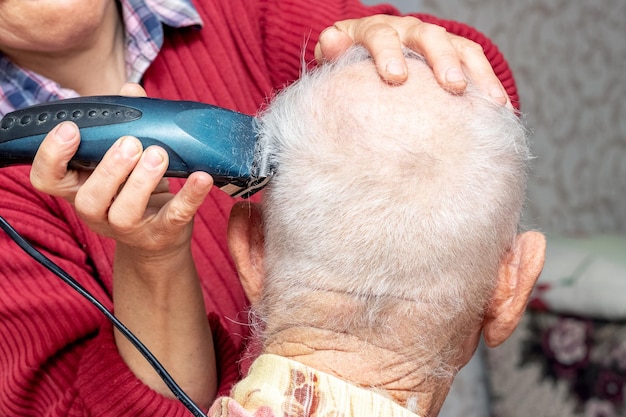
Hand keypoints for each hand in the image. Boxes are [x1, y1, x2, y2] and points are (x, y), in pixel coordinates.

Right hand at [30, 83, 212, 257]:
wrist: (160, 235)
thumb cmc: (134, 188)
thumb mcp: (125, 157)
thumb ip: (124, 122)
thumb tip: (131, 89)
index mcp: (79, 188)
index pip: (47, 179)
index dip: (51, 156)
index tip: (70, 128)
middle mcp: (97, 212)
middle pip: (88, 198)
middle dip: (109, 168)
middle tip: (130, 143)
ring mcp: (128, 228)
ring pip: (124, 212)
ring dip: (141, 182)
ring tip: (158, 154)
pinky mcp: (161, 234)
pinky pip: (175, 216)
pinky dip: (190, 196)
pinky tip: (201, 177)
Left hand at [315, 15, 508, 105]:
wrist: (372, 55)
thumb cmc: (352, 63)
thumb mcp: (337, 57)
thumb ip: (332, 51)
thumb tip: (330, 41)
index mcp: (375, 31)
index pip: (381, 35)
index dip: (388, 52)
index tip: (395, 76)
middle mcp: (409, 31)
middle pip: (428, 37)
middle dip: (442, 61)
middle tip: (451, 87)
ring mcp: (434, 40)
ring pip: (459, 48)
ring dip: (475, 73)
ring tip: (488, 102)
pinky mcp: (455, 52)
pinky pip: (477, 62)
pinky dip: (490, 83)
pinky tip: (500, 108)